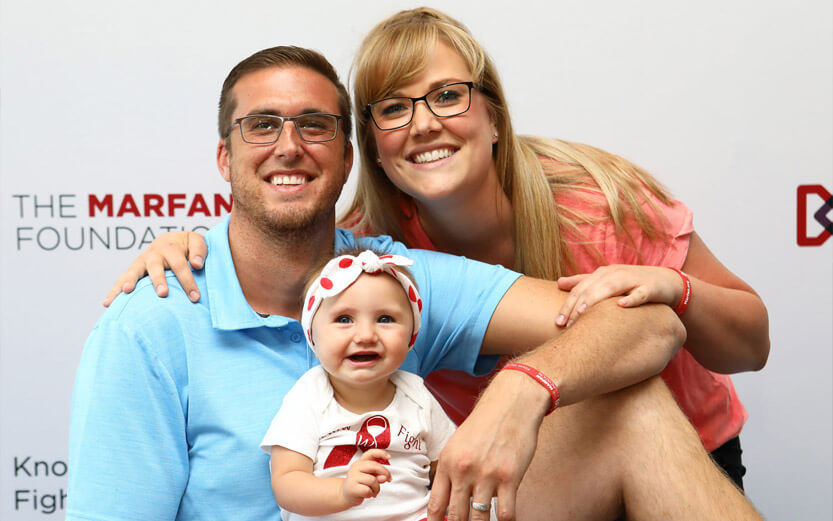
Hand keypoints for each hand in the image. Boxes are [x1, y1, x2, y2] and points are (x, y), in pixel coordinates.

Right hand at [102, 231, 206, 306]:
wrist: (172, 240)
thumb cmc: (188, 246)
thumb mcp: (197, 242)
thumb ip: (199, 251)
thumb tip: (197, 264)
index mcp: (170, 247)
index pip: (180, 265)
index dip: (188, 281)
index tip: (195, 297)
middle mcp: (153, 254)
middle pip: (156, 268)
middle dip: (159, 280)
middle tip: (162, 293)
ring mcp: (141, 262)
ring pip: (134, 272)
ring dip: (130, 282)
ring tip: (126, 292)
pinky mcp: (133, 270)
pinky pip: (122, 280)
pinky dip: (114, 291)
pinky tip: (108, 304)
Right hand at [340, 449, 391, 506]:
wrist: (346, 495)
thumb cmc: (359, 485)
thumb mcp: (370, 477)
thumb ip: (378, 475)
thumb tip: (384, 477)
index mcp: (360, 462)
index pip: (371, 453)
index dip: (381, 453)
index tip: (389, 457)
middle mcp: (356, 467)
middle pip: (375, 466)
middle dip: (385, 474)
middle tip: (388, 480)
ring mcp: (353, 476)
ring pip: (373, 480)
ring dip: (377, 488)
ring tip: (373, 491)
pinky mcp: (353, 487)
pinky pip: (368, 490)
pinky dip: (371, 494)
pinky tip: (368, 494)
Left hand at [428, 370, 548, 520]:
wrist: (511, 404)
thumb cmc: (485, 424)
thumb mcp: (458, 445)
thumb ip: (452, 472)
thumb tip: (449, 501)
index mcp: (447, 462)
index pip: (436, 505)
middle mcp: (463, 470)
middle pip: (456, 516)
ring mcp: (486, 474)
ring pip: (479, 519)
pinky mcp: (509, 477)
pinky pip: (505, 513)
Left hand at [555, 265, 681, 326]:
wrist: (665, 281)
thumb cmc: (630, 283)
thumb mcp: (605, 281)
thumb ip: (583, 281)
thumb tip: (559, 282)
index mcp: (602, 274)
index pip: (580, 289)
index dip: (568, 304)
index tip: (558, 322)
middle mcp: (615, 274)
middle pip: (592, 288)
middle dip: (578, 305)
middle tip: (567, 323)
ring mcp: (632, 279)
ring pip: (611, 287)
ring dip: (597, 299)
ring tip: (584, 312)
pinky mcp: (650, 287)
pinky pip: (640, 292)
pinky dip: (631, 298)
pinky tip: (621, 306)